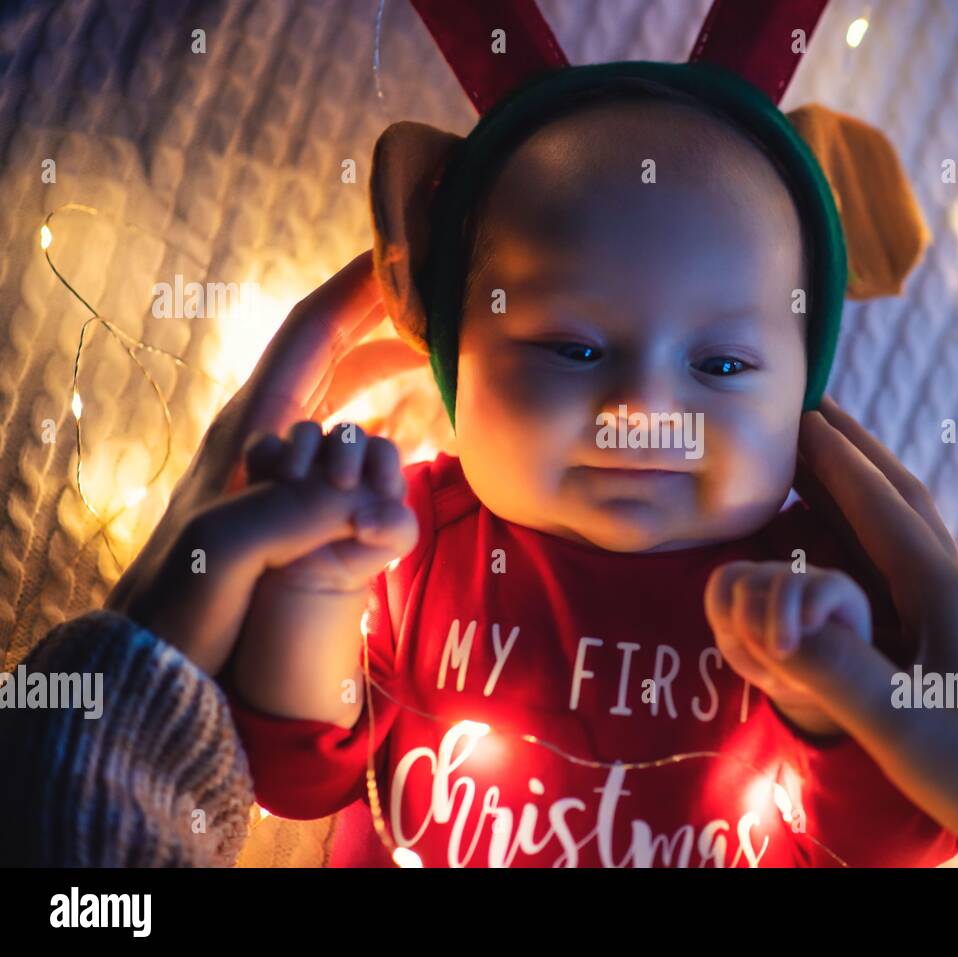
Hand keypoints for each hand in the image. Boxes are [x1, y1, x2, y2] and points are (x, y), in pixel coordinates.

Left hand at [104, 251, 425, 674]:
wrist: (153, 659)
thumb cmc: (181, 602)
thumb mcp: (228, 548)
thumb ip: (296, 509)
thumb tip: (367, 494)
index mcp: (250, 427)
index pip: (312, 333)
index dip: (359, 287)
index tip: (405, 252)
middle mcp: (265, 436)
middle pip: (334, 355)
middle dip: (386, 323)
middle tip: (443, 308)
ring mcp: (279, 471)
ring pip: (344, 399)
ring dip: (390, 373)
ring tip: (440, 362)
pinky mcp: (291, 506)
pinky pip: (349, 447)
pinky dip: (385, 426)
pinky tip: (413, 435)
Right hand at [721, 397, 957, 857]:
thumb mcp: (898, 722)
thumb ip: (833, 669)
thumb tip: (771, 617)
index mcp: (942, 592)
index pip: (882, 506)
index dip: (837, 460)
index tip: (799, 414)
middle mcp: (954, 586)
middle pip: (902, 497)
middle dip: (856, 450)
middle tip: (815, 409)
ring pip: (908, 524)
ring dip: (866, 482)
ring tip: (827, 458)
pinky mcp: (956, 636)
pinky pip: (903, 559)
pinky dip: (870, 527)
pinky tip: (853, 540)